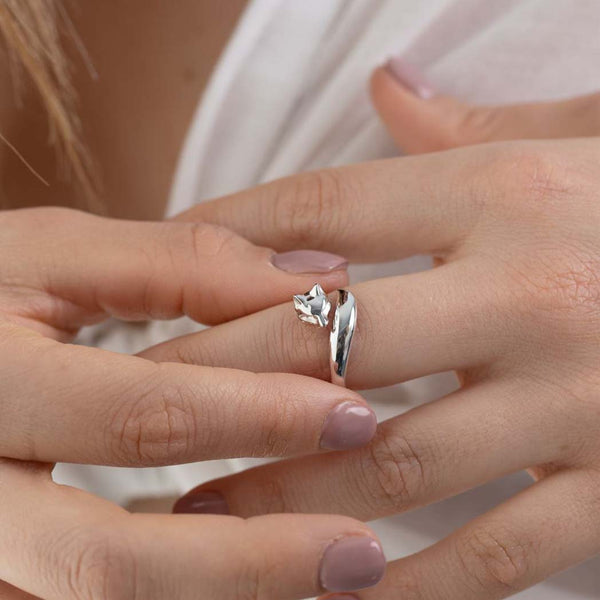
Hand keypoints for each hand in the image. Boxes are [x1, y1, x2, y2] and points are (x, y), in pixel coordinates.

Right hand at [0, 207, 382, 598]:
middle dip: (250, 565)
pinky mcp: (2, 569)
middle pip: (108, 564)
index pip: (139, 415)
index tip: (354, 416)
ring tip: (328, 580)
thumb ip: (190, 263)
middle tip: (360, 554)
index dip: (258, 417)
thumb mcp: (60, 254)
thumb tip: (324, 277)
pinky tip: (250, 585)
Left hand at [143, 78, 599, 598]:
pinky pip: (488, 555)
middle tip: (143, 407)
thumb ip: (472, 126)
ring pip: (390, 460)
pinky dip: (401, 582)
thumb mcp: (576, 144)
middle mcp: (531, 289)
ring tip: (197, 513)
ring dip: (281, 492)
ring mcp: (577, 399)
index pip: (324, 206)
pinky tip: (325, 587)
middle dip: (222, 378)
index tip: (163, 271)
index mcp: (507, 193)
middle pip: (330, 338)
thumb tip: (386, 85)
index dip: (229, 236)